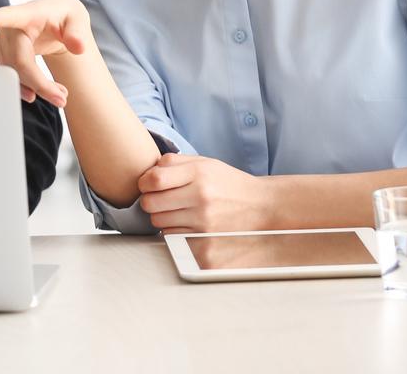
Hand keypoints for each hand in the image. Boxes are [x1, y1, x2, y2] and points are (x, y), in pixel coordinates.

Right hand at [0, 0, 90, 107]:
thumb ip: (77, 32)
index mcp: (28, 13)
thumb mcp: (77, 19)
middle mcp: (9, 27)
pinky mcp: (2, 54)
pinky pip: (9, 76)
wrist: (54, 20)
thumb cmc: (64, 16)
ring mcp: (3, 41)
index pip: (8, 15)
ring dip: (35, 88)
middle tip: (62, 99)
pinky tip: (42, 92)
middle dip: (39, 84)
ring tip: (60, 95)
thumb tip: (78, 47)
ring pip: (12, 72)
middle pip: (18, 61)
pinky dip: (26, 87)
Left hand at [136, 154, 275, 233]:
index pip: (153, 180)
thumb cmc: (229, 184)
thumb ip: (174, 163)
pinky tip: (187, 224)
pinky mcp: (205, 244)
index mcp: (199, 174)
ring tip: (178, 211)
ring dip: (162, 217)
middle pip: (150, 204)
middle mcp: (201, 199)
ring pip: (158, 223)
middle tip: (161, 199)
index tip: (149, 184)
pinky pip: (172, 239)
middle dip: (150, 201)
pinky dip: (174, 232)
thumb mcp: (205, 163)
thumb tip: (147, 173)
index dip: (145, 182)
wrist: (261, 208)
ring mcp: (204, 224)